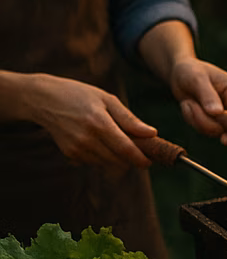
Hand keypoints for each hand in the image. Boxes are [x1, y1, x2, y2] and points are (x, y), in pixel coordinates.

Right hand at [16, 74, 156, 169]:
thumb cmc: (79, 95)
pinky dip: (103, 156)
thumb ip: (129, 119)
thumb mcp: (107, 99)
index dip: (140, 158)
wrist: (43, 99)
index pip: (125, 149)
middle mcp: (87, 138)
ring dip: (118, 158)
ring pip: (107, 163)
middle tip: (139, 149)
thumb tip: (152, 134)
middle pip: (118, 160)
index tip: (150, 161)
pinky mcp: (69, 153)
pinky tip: (99, 141)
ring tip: (117, 140)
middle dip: (131, 158)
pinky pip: (94, 162)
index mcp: (99, 123)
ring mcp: (76, 148)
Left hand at [168, 59, 226, 144]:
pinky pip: (202, 129)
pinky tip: (188, 105)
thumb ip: (207, 95)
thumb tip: (217, 113)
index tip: (225, 141)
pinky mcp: (212, 119)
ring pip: (212, 129)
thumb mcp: (197, 79)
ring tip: (187, 102)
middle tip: (189, 105)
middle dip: (203, 120)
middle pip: (225, 126)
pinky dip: (191, 119)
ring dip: (195, 118)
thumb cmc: (189, 71)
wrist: (179, 74)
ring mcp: (222, 113)